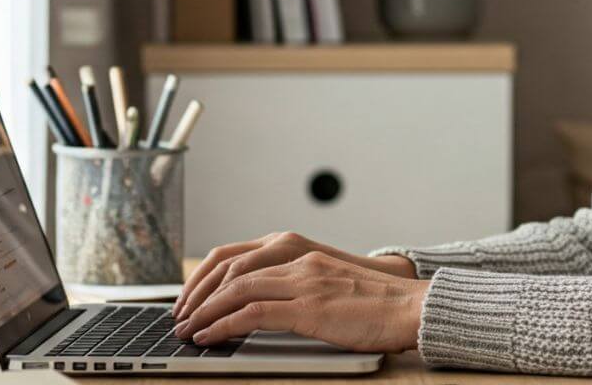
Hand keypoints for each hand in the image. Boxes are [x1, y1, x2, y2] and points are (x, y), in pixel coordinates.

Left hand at [171, 251, 429, 352]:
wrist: (411, 307)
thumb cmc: (378, 304)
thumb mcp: (332, 285)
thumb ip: (301, 286)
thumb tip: (266, 307)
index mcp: (303, 252)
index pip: (239, 255)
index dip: (207, 276)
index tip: (192, 298)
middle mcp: (299, 260)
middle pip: (229, 268)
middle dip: (197, 293)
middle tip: (180, 316)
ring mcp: (304, 282)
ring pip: (235, 288)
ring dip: (203, 311)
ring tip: (187, 331)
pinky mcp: (309, 308)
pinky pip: (252, 313)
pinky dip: (223, 326)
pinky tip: (209, 339)